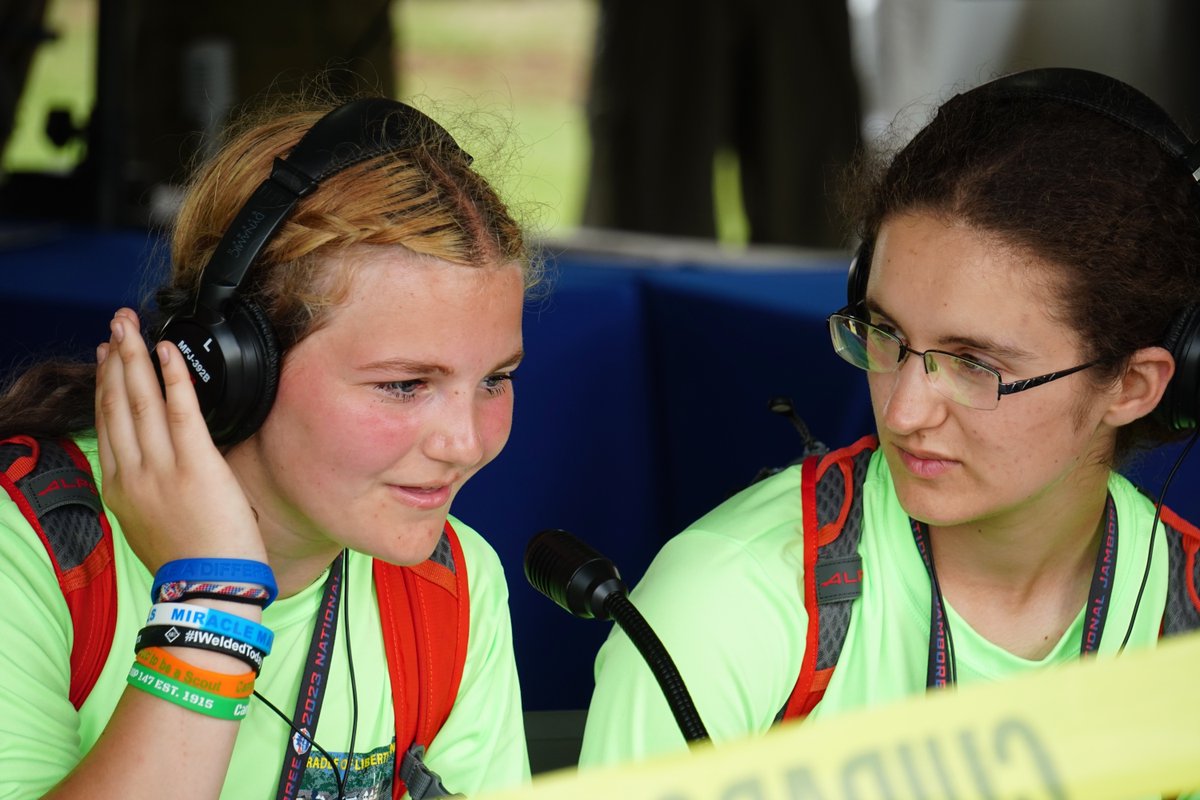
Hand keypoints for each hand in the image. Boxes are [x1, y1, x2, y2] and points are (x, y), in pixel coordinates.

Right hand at [95, 309, 266, 572]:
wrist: (209, 594)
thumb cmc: (191, 565)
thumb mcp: (150, 526)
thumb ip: (147, 493)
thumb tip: (155, 470)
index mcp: (119, 489)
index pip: (107, 425)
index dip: (105, 386)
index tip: (106, 357)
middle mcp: (133, 474)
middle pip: (118, 404)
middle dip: (116, 359)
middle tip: (116, 325)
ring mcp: (162, 468)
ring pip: (141, 400)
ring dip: (136, 357)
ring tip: (132, 326)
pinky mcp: (196, 465)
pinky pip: (181, 410)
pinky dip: (173, 376)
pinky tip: (167, 351)